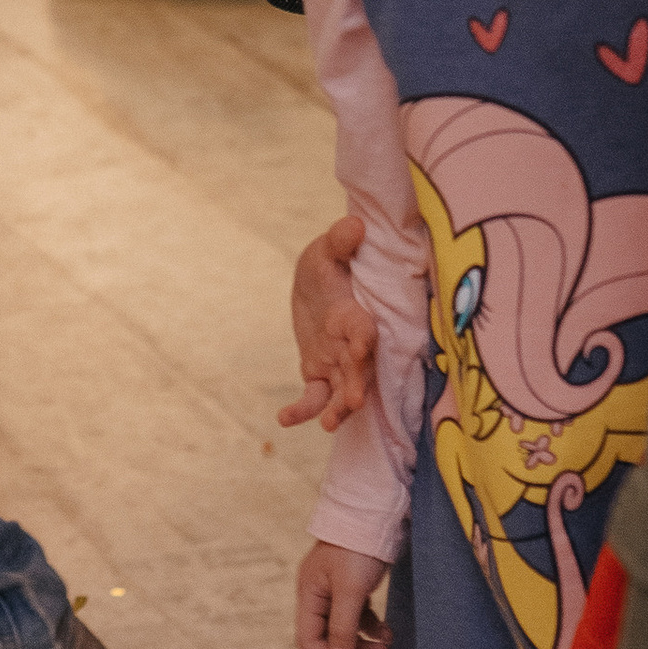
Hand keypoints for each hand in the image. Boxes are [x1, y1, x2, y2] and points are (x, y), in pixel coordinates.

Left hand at [281, 214, 375, 431]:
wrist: (318, 283)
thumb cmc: (327, 264)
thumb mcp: (326, 249)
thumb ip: (340, 241)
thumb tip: (354, 224)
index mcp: (354, 315)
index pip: (364, 330)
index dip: (363, 339)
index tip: (361, 347)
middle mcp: (350, 343)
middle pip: (358, 368)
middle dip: (357, 384)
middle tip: (353, 401)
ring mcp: (336, 362)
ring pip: (342, 390)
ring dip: (338, 408)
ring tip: (330, 424)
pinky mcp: (318, 371)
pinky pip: (314, 396)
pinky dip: (302, 411)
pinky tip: (283, 420)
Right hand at [295, 539, 388, 648]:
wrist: (374, 514)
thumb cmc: (357, 548)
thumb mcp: (350, 590)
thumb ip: (343, 627)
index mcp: (309, 594)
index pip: (310, 640)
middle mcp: (319, 594)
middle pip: (330, 637)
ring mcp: (336, 590)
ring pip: (346, 629)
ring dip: (365, 644)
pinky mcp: (354, 585)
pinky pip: (359, 616)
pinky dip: (372, 628)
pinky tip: (388, 634)